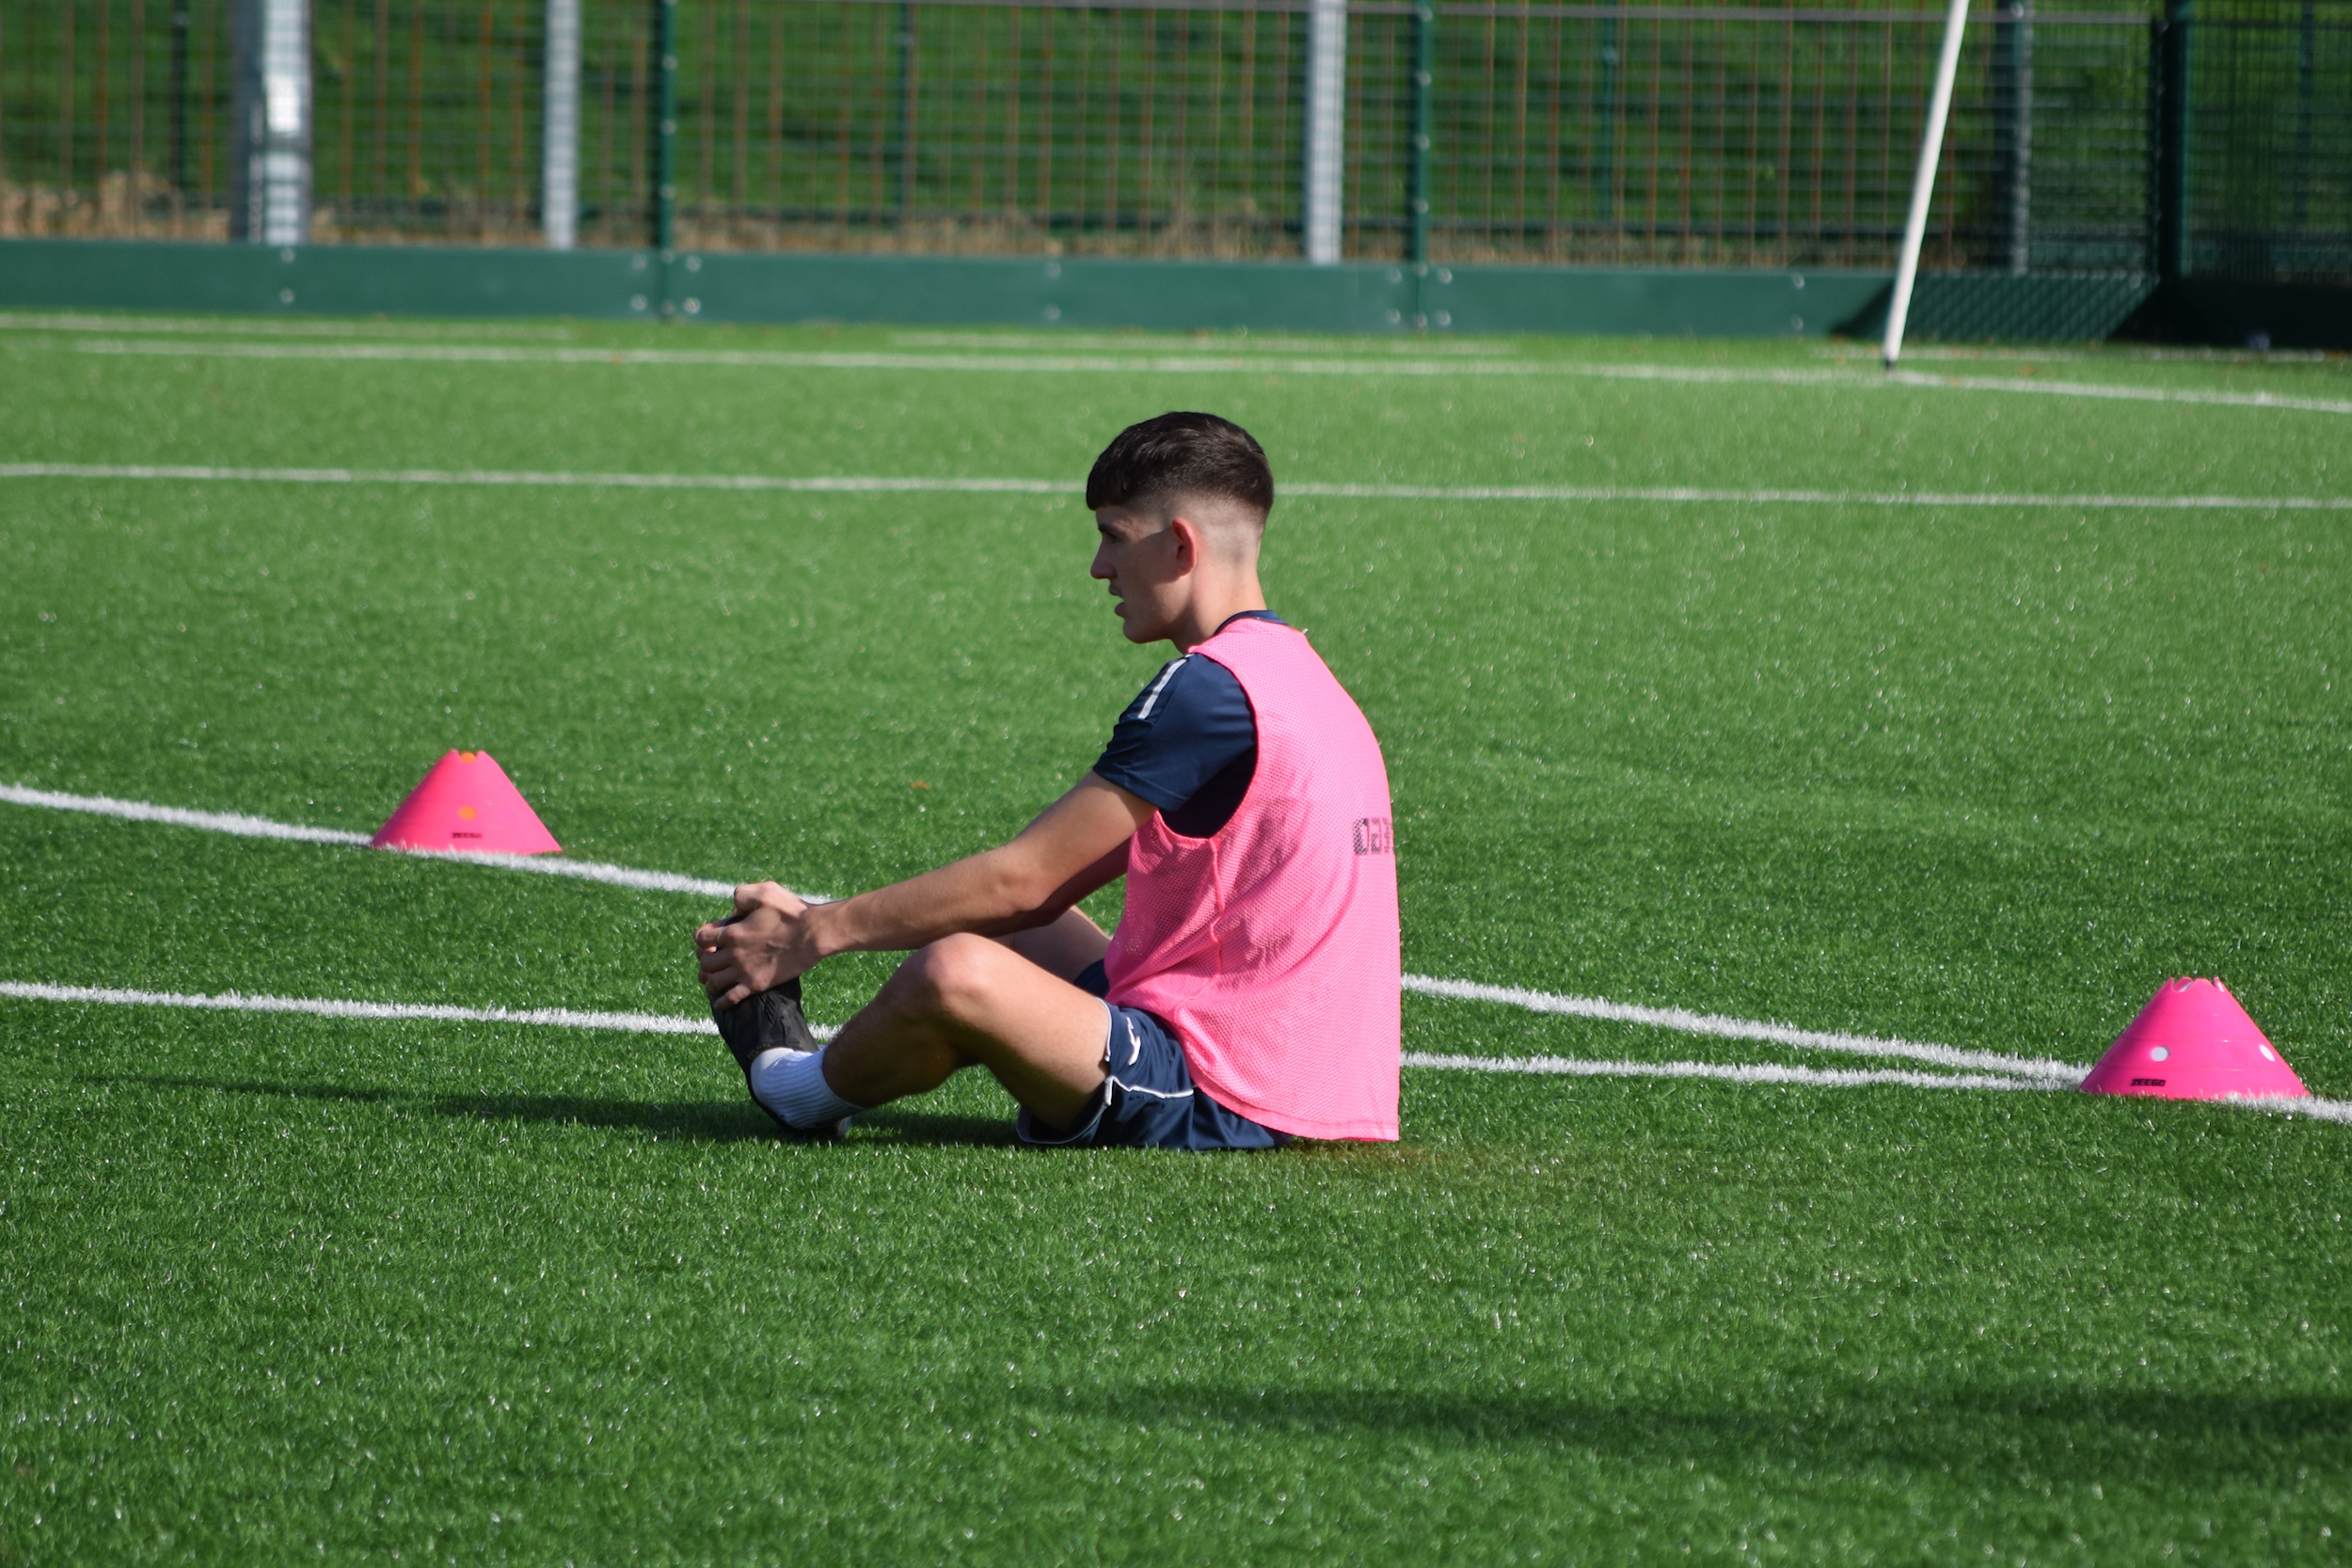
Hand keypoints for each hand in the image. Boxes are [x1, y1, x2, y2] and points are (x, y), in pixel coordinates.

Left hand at [694, 881, 817, 1005]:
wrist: (814, 934)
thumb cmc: (792, 911)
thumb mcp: (765, 892)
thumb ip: (742, 895)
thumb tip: (733, 907)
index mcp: (733, 932)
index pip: (701, 938)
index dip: (703, 938)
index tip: (710, 939)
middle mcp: (734, 954)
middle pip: (705, 963)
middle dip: (706, 960)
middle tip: (714, 959)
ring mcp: (744, 971)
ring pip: (713, 983)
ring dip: (710, 982)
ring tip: (714, 981)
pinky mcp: (757, 984)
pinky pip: (731, 999)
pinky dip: (721, 1002)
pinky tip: (721, 1003)